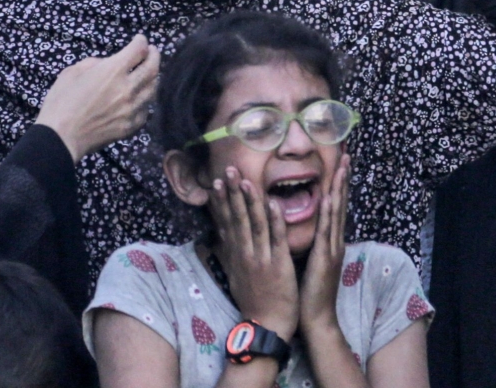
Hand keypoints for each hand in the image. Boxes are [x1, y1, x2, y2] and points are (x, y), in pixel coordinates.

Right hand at [35, 35, 158, 161]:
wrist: (62, 137)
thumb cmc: (61, 102)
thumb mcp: (72, 72)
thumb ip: (95, 63)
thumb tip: (107, 64)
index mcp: (113, 71)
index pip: (138, 50)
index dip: (141, 41)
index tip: (140, 40)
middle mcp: (128, 88)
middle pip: (152, 68)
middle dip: (154, 56)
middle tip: (152, 51)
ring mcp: (132, 109)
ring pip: (152, 89)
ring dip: (152, 78)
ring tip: (149, 73)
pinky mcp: (131, 126)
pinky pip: (145, 110)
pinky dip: (145, 100)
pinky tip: (141, 97)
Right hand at [210, 167, 298, 341]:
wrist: (266, 325)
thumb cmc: (254, 300)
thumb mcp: (236, 274)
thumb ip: (231, 251)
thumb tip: (222, 234)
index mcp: (236, 254)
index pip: (226, 221)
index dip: (221, 201)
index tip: (216, 181)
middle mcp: (245, 253)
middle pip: (237, 217)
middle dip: (232, 192)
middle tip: (227, 169)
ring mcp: (261, 258)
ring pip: (254, 224)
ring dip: (250, 200)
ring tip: (245, 179)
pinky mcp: (279, 265)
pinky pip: (276, 239)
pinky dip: (275, 220)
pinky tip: (273, 203)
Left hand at [298, 153, 349, 335]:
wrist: (315, 317)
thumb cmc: (308, 290)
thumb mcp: (311, 259)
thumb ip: (312, 241)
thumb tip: (307, 224)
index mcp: (329, 241)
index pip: (334, 206)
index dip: (337, 183)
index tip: (339, 162)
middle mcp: (334, 241)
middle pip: (340, 203)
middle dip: (343, 178)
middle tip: (347, 154)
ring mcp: (332, 248)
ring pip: (337, 212)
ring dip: (340, 188)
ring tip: (343, 166)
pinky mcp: (325, 257)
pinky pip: (327, 231)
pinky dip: (330, 213)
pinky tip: (331, 196)